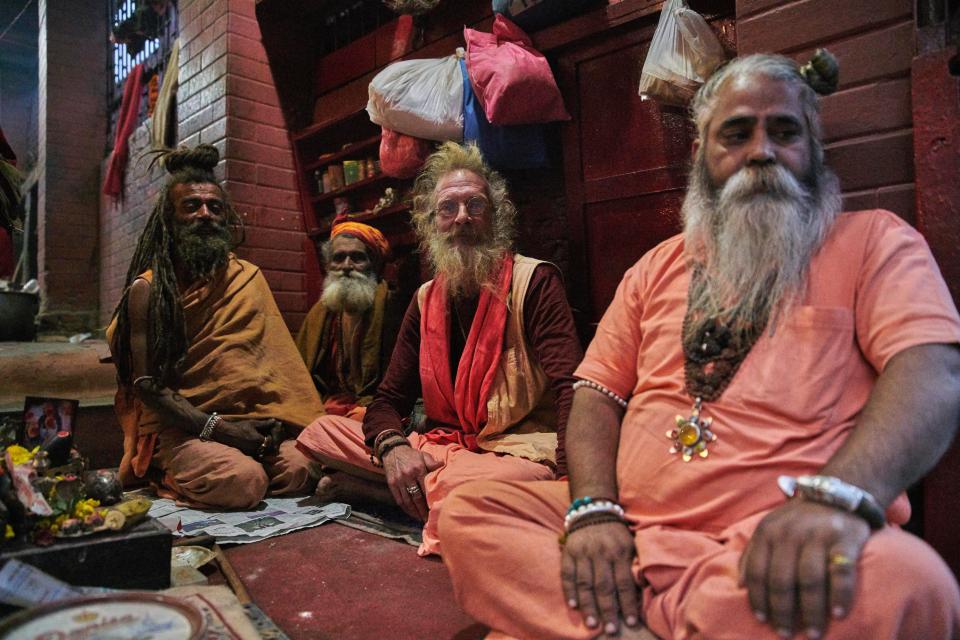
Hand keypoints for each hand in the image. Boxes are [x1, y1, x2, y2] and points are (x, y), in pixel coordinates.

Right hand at [213, 418, 281, 457]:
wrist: (227, 433)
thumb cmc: (240, 427)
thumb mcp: (253, 423)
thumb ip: (264, 424)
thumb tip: (274, 421)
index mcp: (258, 440)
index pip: (271, 441)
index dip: (273, 438)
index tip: (272, 434)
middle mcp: (256, 448)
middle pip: (268, 449)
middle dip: (271, 444)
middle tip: (270, 439)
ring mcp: (251, 452)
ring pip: (263, 452)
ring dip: (266, 448)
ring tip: (265, 442)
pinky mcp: (248, 454)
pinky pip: (257, 454)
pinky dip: (260, 451)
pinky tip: (259, 445)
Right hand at [382, 444, 440, 520]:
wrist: (392, 450)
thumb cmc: (411, 454)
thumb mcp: (423, 455)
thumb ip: (433, 462)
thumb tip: (443, 465)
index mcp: (418, 469)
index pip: (425, 488)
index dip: (430, 500)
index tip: (436, 509)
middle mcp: (408, 476)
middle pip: (416, 497)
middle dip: (423, 510)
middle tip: (429, 520)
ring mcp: (399, 481)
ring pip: (407, 501)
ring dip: (415, 512)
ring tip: (421, 519)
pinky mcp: (391, 485)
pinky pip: (399, 500)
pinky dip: (406, 509)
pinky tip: (412, 513)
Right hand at [561, 521, 640, 635]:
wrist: (593, 509)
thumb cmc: (616, 533)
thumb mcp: (631, 544)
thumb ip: (633, 565)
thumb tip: (641, 591)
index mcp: (619, 552)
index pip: (624, 583)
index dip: (628, 604)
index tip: (632, 622)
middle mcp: (600, 553)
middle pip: (604, 586)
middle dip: (608, 610)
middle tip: (611, 630)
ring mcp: (583, 553)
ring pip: (585, 583)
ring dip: (588, 605)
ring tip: (592, 624)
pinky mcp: (569, 552)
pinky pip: (567, 574)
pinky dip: (569, 590)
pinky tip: (574, 606)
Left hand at [739, 499, 870, 638]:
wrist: (835, 495)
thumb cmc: (797, 520)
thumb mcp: (769, 528)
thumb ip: (753, 553)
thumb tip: (740, 585)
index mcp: (768, 532)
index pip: (758, 571)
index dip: (758, 599)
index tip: (763, 620)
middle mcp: (790, 533)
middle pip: (781, 579)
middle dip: (782, 611)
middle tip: (785, 634)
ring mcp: (818, 535)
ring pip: (809, 579)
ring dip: (810, 611)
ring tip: (812, 633)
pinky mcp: (845, 539)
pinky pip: (842, 572)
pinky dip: (840, 595)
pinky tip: (838, 614)